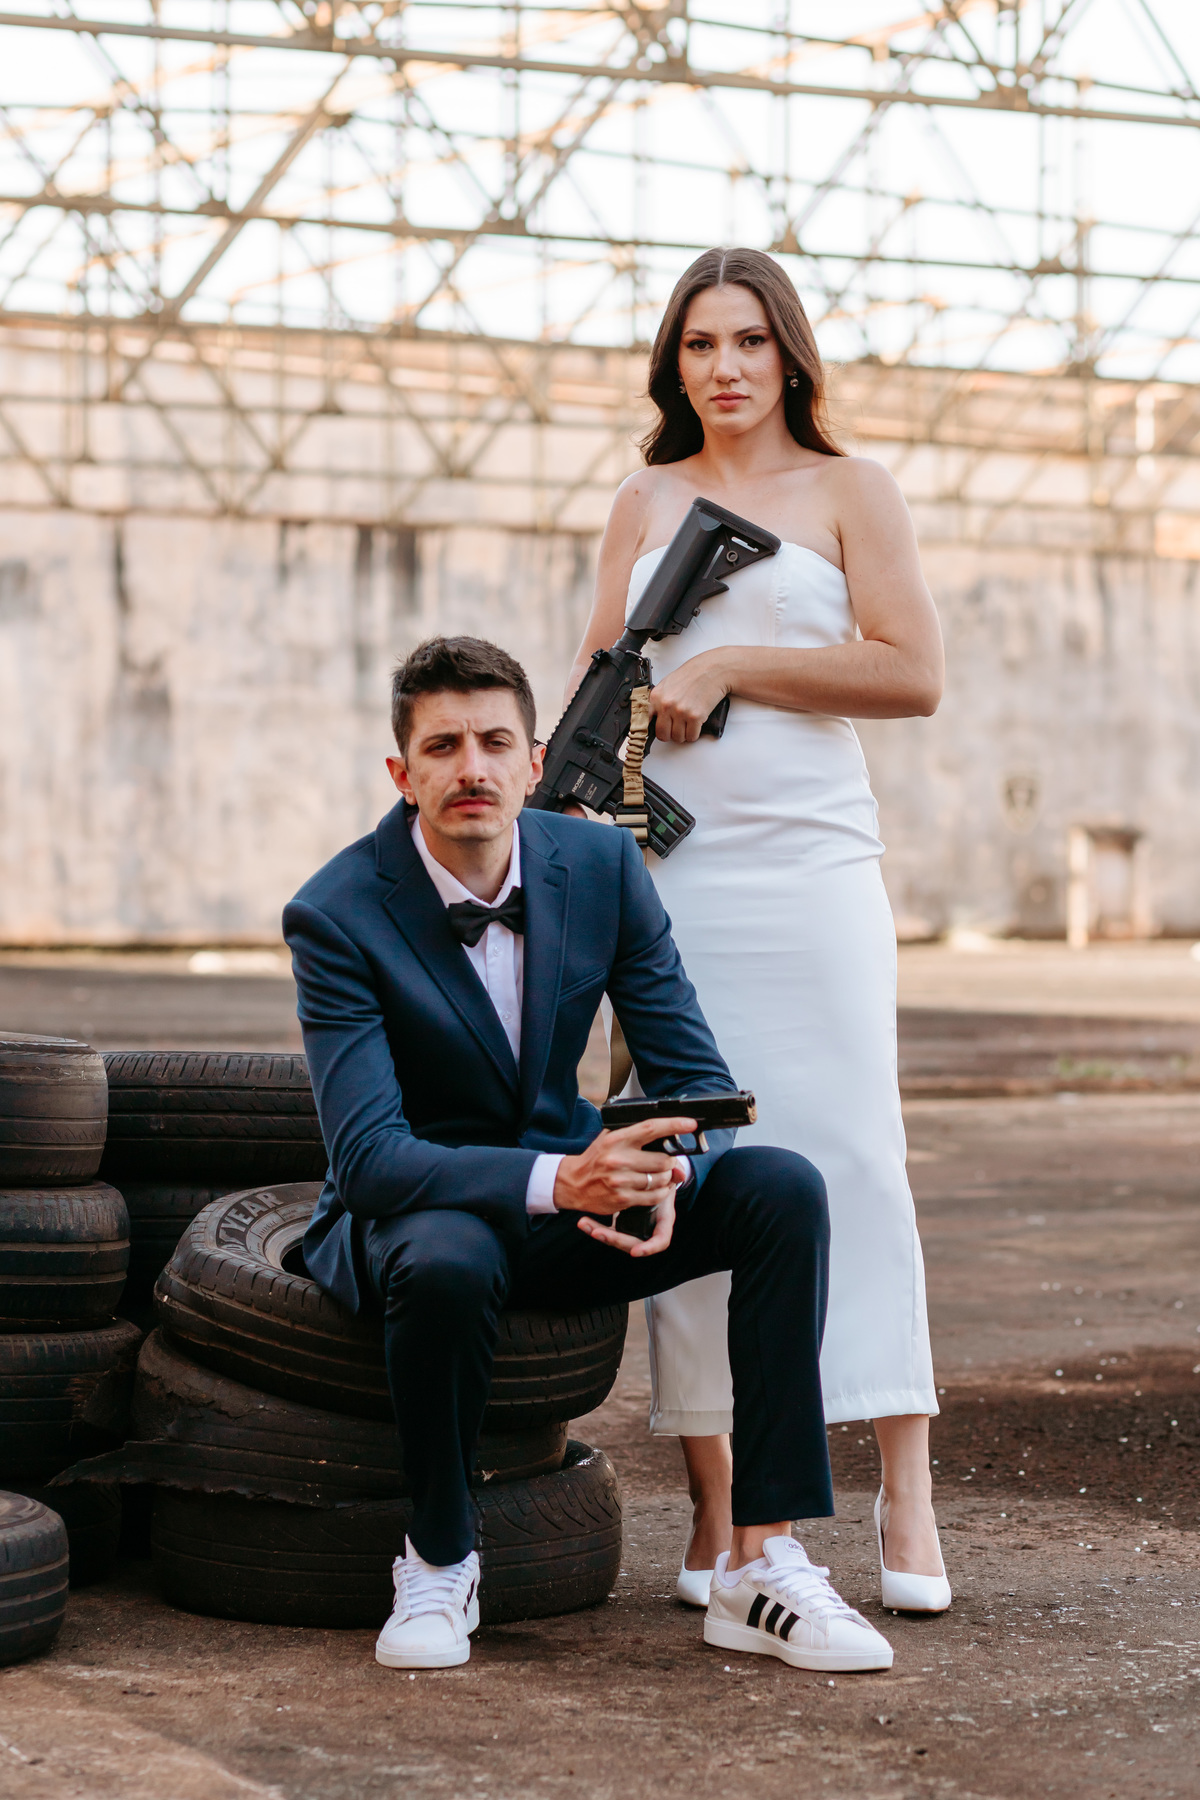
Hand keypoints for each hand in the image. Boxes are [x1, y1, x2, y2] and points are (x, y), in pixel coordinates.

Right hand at [554, 1117, 693, 1257]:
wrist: (573, 1183)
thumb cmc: (596, 1158)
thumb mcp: (611, 1139)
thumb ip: (638, 1138)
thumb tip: (671, 1146)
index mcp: (616, 1140)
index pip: (651, 1128)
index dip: (674, 1125)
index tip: (690, 1123)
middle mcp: (618, 1159)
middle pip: (663, 1160)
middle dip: (670, 1161)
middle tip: (667, 1161)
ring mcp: (620, 1181)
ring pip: (660, 1179)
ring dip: (666, 1178)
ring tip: (660, 1175)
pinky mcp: (622, 1199)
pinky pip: (654, 1196)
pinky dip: (661, 1192)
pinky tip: (657, 1187)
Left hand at [650, 651, 730, 743]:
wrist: (712, 670)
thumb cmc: (693, 675)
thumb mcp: (668, 684)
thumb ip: (659, 700)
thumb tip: (653, 716)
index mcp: (657, 696)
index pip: (644, 720)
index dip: (648, 729)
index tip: (651, 734)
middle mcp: (667, 705)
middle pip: (662, 734)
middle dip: (669, 735)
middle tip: (675, 729)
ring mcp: (681, 712)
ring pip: (678, 738)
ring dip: (683, 735)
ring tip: (687, 724)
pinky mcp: (695, 717)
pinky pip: (691, 737)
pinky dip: (694, 734)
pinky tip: (695, 725)